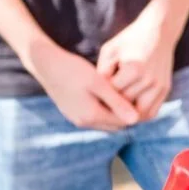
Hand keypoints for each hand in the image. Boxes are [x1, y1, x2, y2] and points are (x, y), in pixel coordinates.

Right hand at [23, 37, 139, 130]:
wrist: (46, 64)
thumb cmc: (73, 70)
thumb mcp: (98, 83)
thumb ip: (117, 102)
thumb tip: (135, 119)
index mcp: (92, 116)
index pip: (122, 122)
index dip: (135, 112)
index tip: (142, 96)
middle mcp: (84, 122)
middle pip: (114, 125)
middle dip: (125, 114)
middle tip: (136, 97)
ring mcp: (77, 119)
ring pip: (104, 121)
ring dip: (115, 112)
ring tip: (123, 95)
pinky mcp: (72, 113)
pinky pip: (95, 117)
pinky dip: (104, 110)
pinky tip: (108, 95)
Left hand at [96, 5, 177, 120]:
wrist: (159, 32)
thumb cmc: (129, 40)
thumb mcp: (109, 51)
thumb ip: (102, 72)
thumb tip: (98, 95)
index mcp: (134, 68)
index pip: (112, 92)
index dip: (101, 94)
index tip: (93, 95)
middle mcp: (149, 80)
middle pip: (125, 104)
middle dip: (112, 105)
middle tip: (100, 105)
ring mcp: (160, 86)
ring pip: (139, 114)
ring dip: (126, 114)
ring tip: (115, 109)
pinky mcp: (166, 90)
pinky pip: (151, 112)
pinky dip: (140, 115)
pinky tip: (129, 110)